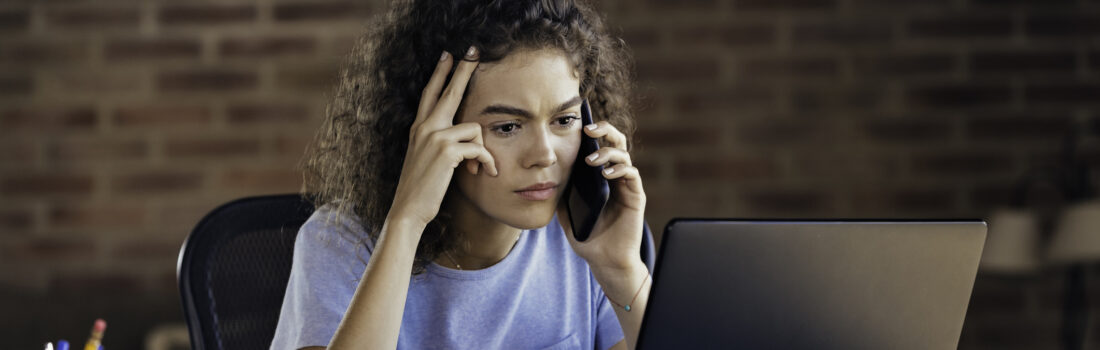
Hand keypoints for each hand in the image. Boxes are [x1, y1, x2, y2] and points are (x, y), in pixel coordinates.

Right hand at [388, 47, 497, 231]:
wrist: (408, 209)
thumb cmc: (421, 189)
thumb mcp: (428, 160)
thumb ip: (441, 144)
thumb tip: (467, 138)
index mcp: (419, 128)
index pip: (430, 93)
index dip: (439, 73)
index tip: (447, 56)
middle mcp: (424, 128)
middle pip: (449, 91)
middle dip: (463, 70)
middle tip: (473, 52)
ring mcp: (434, 137)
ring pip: (474, 129)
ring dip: (484, 151)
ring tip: (482, 168)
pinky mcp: (446, 150)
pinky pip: (478, 148)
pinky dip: (486, 162)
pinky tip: (484, 173)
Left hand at [559, 121, 645, 270]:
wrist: (605, 260)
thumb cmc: (588, 236)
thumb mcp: (566, 211)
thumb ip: (561, 192)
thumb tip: (546, 174)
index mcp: (600, 176)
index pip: (599, 145)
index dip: (591, 132)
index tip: (576, 124)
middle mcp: (615, 176)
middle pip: (615, 141)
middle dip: (604, 130)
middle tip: (589, 129)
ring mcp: (627, 185)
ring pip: (623, 154)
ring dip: (607, 152)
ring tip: (591, 160)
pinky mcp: (636, 196)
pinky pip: (631, 174)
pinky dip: (619, 169)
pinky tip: (607, 174)